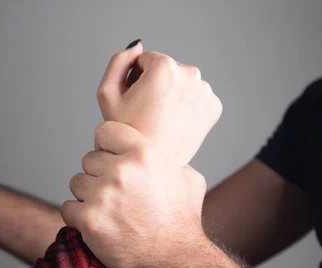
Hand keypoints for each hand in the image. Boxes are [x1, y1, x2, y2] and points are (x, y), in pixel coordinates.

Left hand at [61, 122, 209, 267]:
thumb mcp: (189, 179)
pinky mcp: (89, 221)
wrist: (176, 262)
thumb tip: (160, 150)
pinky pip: (68, 208)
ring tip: (106, 210)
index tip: (110, 158)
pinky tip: (95, 224)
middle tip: (113, 194)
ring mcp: (103, 196)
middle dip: (98, 175)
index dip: (106, 146)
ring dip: (87, 195)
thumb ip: (170, 159)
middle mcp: (121, 171)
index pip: (104, 132)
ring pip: (76, 183)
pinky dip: (77, 217)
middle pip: (88, 159)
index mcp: (144, 154)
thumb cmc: (183, 222)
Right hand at [97, 44, 221, 165]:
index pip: (146, 60)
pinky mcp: (214, 107)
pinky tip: (174, 124)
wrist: (151, 166)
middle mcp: (191, 74)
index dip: (135, 80)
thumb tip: (137, 47)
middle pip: (167, 70)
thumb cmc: (127, 133)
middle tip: (147, 113)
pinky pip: (195, 99)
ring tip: (161, 120)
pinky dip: (186, 108)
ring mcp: (205, 91)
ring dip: (172, 96)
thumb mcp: (107, 94)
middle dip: (156, 86)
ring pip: (182, 84)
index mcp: (165, 67)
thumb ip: (118, 62)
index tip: (135, 102)